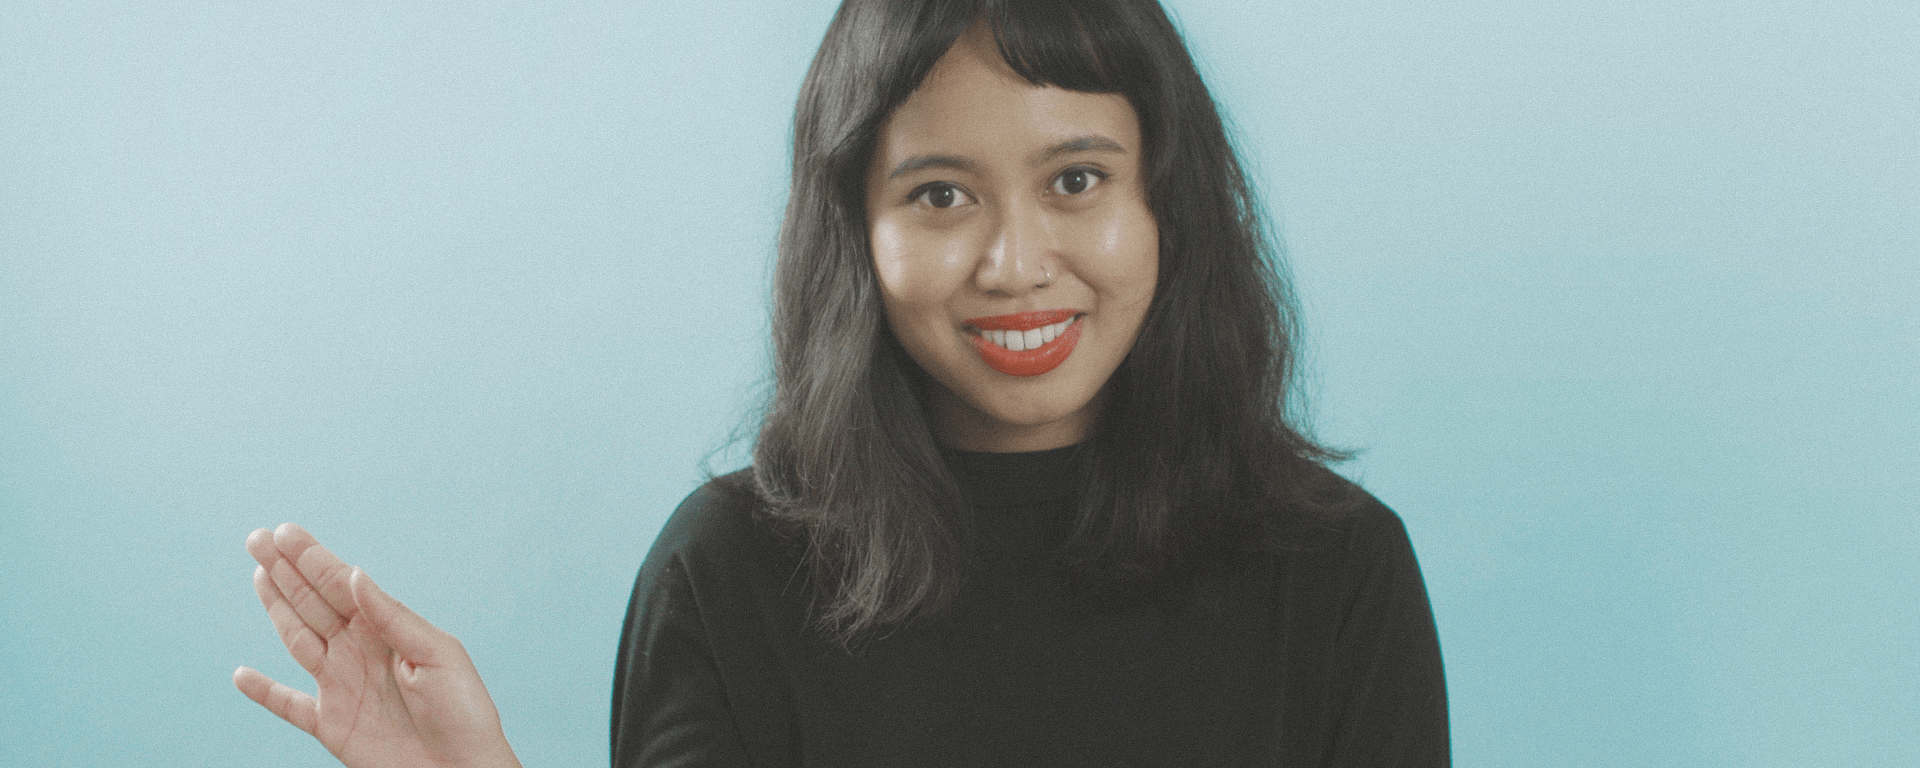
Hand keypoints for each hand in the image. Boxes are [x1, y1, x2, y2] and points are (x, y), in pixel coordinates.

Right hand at [234, 523, 522, 767]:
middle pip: (314, 603)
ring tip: (257, 574)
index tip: (284, 532)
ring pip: (297, 638)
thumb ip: (392, 617)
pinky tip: (241, 674)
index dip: (313, 559)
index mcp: (388, 630)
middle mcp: (360, 652)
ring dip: (276, 607)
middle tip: (257, 538)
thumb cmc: (463, 711)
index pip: (342, 586)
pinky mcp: (331, 724)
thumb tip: (355, 575)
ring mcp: (342, 686)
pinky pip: (288, 705)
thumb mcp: (437, 655)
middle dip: (286, 570)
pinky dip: (263, 692)